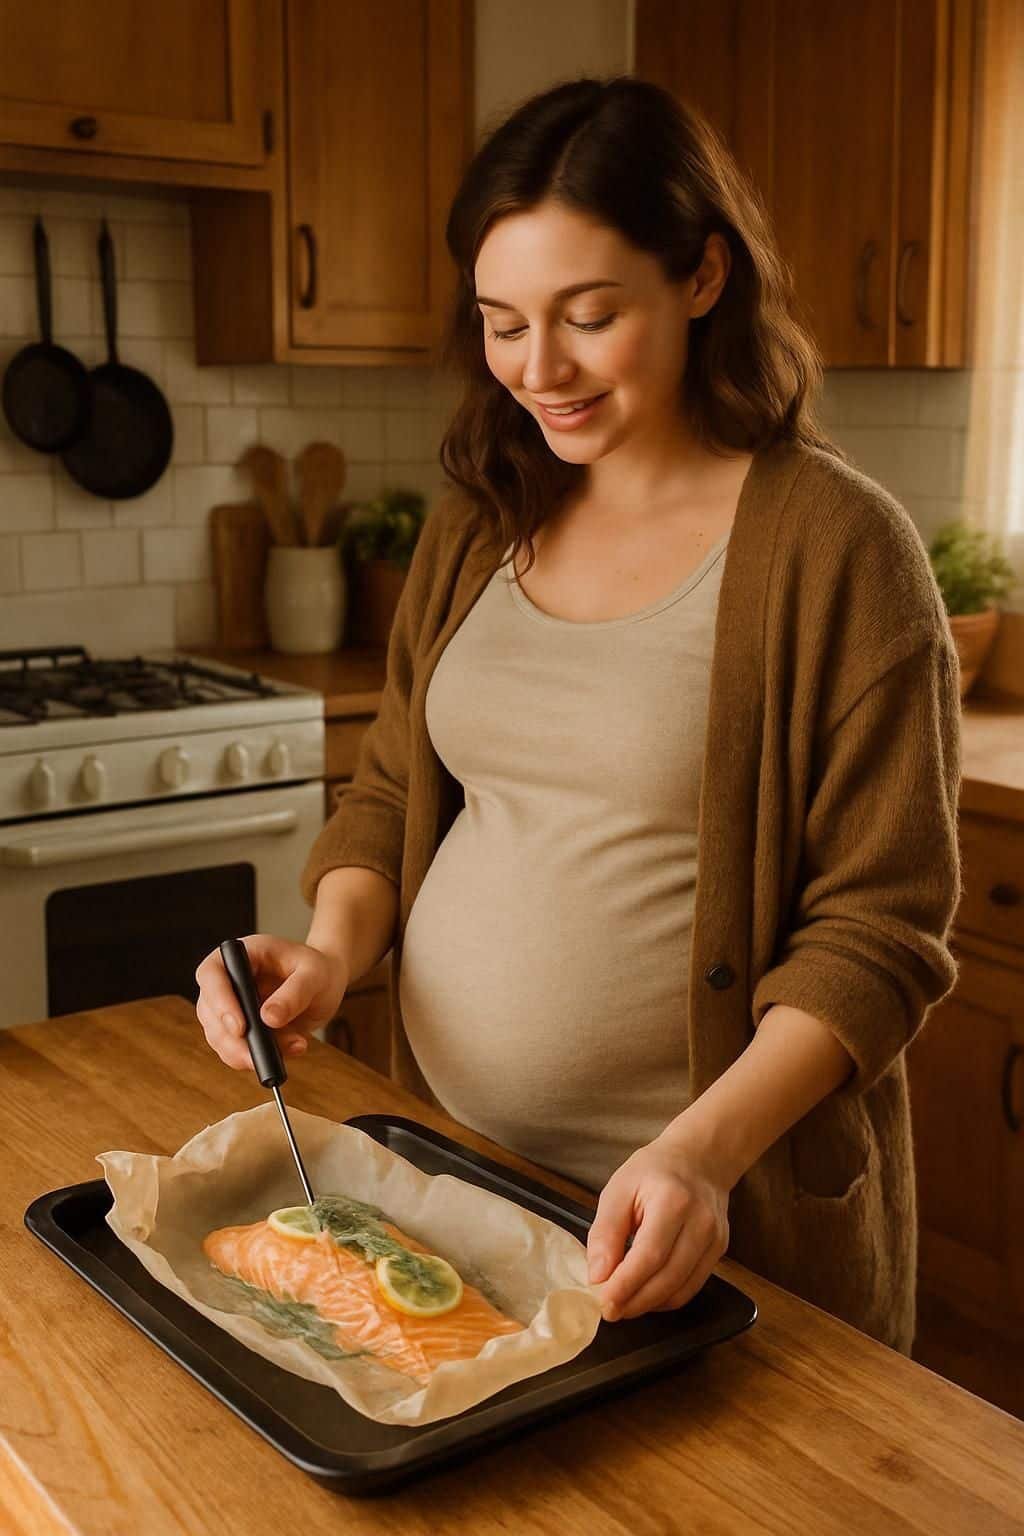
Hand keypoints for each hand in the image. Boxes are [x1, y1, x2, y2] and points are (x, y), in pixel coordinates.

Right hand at [194, 933, 348, 1070]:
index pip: (212, 974)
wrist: (325, 985)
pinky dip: (258, 1057)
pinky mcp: (238, 1029)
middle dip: (232, 1040)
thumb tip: (269, 1018)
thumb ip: (295, 993)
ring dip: (247, 1053)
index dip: (219, 1001)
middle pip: (209, 1012)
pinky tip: (290, 1050)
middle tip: (259, 1057)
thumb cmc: (319, 970)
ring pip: (219, 1037)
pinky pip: (235, 1050)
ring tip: (293, 1046)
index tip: (239, 1028)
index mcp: (241, 954)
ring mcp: (229, 1006)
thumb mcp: (315, 975)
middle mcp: (227, 980)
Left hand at [586, 1127, 730, 1322]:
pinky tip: (645, 1294)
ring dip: (648, 1305)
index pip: (649, 1256)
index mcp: (673, 1201)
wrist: (700, 1159)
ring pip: (681, 1290)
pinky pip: (691, 1287)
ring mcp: (715, 1239)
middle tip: (608, 1311)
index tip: (601, 1303)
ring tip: (623, 1304)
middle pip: (667, 1279)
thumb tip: (598, 1276)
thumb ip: (606, 1232)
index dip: (625, 1285)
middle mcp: (701, 1223)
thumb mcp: (619, 1189)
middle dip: (634, 1302)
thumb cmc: (654, 1171)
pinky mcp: (719, 1251)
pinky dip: (665, 1299)